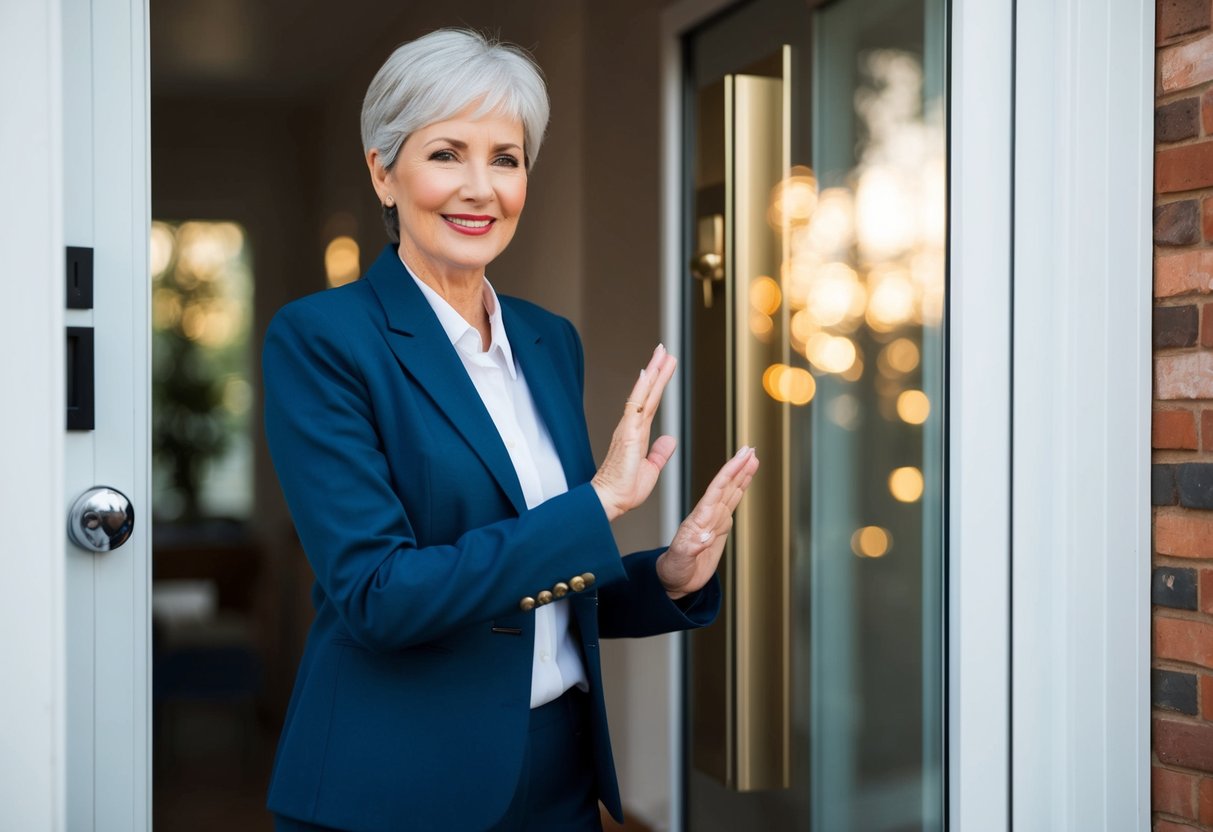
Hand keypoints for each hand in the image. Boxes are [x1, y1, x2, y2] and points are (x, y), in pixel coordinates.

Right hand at [590, 344, 677, 521]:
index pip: (651, 403)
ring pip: (642, 394)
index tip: (664, 367)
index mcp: (637, 434)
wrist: (611, 502)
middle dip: (657, 370)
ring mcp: (628, 428)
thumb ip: (659, 453)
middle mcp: (631, 426)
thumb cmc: (625, 490)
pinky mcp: (627, 434)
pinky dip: (642, 389)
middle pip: (647, 393)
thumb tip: (669, 439)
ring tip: (661, 354)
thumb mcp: (651, 469)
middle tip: (664, 350)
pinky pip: (635, 406)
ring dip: (652, 373)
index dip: (658, 384)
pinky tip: (647, 374)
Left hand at [656, 445, 759, 598]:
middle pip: (726, 486)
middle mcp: (707, 516)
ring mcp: (713, 520)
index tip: (741, 457)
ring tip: (752, 459)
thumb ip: (690, 548)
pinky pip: (731, 504)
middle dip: (738, 467)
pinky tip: (744, 482)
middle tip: (750, 449)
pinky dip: (740, 491)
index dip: (730, 472)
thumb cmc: (673, 570)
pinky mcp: (718, 528)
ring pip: (730, 492)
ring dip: (741, 475)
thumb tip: (704, 537)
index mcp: (699, 519)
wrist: (672, 579)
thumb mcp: (679, 560)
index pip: (717, 489)